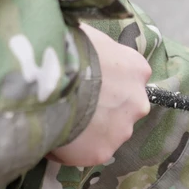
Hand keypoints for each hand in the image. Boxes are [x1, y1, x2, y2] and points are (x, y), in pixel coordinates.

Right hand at [48, 23, 151, 165]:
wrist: (49, 77)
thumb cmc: (65, 48)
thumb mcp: (87, 35)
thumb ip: (97, 50)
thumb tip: (84, 51)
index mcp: (136, 69)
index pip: (128, 79)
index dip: (105, 82)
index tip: (87, 84)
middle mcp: (138, 101)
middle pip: (121, 109)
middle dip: (100, 110)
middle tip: (73, 105)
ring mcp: (122, 129)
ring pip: (106, 133)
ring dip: (88, 131)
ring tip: (60, 120)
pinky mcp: (101, 152)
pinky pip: (86, 152)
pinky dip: (72, 149)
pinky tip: (53, 135)